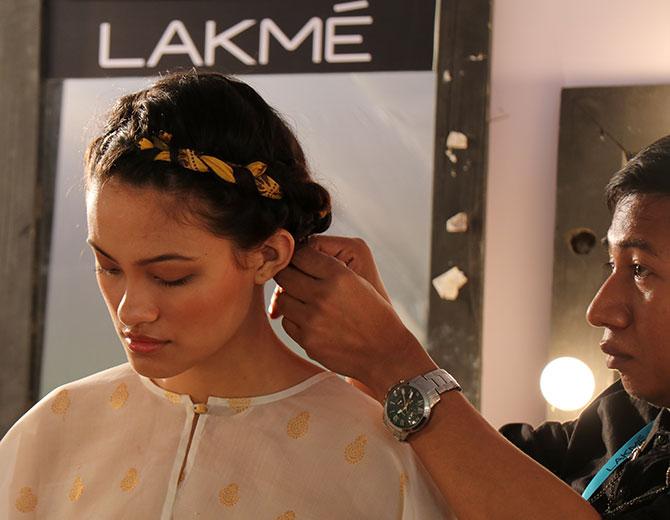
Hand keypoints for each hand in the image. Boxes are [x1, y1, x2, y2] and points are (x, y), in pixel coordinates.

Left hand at [271, 236, 436, 399]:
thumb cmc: (373, 313)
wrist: (385, 352)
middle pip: (284, 275)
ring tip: (304, 301)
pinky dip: (294, 320)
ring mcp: (313, 319)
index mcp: (339, 275)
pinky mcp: (308, 340)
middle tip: (295, 279)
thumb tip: (296, 257)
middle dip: (288, 275)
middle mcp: (324, 295)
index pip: (301, 255)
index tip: (300, 262)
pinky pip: (287, 323)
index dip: (298, 257)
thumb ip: (329, 268)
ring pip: (282, 299)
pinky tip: (310, 320)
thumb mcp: (358, 281)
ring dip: (289, 298)